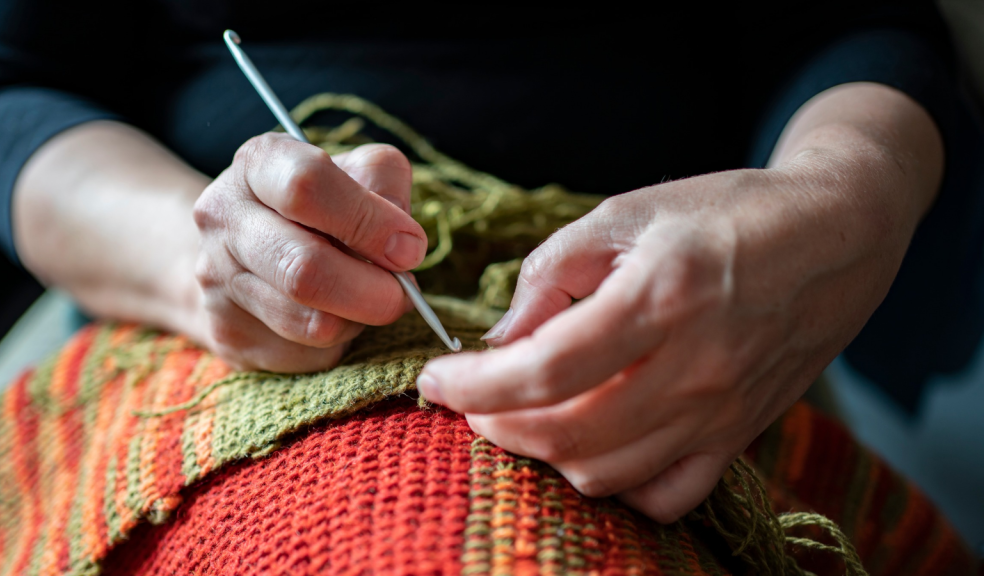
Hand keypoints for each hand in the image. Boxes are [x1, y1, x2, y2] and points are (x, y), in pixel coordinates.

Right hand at [192, 136, 426, 371]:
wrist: (246, 252)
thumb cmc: (321, 207)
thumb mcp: (356, 173)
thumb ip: (385, 185)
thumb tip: (403, 244)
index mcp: (258, 164)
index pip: (307, 186)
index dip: (370, 222)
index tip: (409, 248)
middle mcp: (224, 217)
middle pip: (305, 269)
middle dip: (375, 291)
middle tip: (403, 293)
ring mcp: (218, 280)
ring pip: (311, 323)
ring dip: (359, 318)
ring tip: (366, 299)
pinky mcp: (229, 335)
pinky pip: (308, 355)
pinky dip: (338, 342)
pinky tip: (333, 316)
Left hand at [417, 83, 942, 521]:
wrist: (836, 235)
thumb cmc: (724, 212)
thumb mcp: (625, 213)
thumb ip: (551, 274)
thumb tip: (497, 342)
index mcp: (659, 296)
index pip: (543, 369)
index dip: (473, 384)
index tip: (435, 378)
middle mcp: (694, 366)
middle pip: (567, 433)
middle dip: (495, 423)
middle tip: (469, 397)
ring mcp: (721, 411)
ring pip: (607, 473)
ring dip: (543, 453)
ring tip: (520, 415)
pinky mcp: (739, 435)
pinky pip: (667, 495)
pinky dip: (614, 484)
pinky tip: (591, 446)